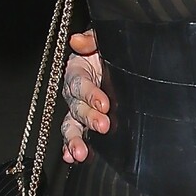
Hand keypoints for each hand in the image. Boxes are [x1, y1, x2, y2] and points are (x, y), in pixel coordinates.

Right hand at [60, 30, 107, 165]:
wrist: (125, 63)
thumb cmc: (112, 50)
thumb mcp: (105, 40)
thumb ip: (92, 38)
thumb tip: (77, 41)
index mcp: (78, 69)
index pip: (79, 82)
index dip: (90, 93)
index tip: (104, 104)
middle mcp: (75, 91)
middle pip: (76, 106)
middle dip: (89, 118)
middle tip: (103, 126)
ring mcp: (78, 109)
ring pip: (71, 124)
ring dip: (75, 139)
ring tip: (80, 153)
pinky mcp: (84, 122)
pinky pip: (74, 135)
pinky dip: (70, 147)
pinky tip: (72, 157)